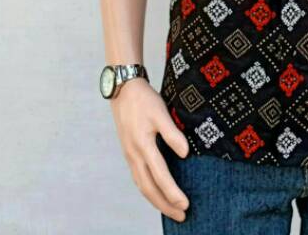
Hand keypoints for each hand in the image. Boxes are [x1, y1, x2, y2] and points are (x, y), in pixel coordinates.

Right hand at [111, 78, 189, 221]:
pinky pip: (138, 178)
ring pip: (142, 185)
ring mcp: (129, 154)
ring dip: (156, 201)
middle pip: (149, 188)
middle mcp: (134, 155)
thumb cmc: (144, 99)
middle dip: (165, 205)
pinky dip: (147, 190)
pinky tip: (155, 193)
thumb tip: (185, 154)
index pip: (160, 176)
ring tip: (171, 211)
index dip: (172, 193)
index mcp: (143, 146)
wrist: (122, 89)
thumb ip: (172, 134)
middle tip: (182, 217)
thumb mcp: (161, 112)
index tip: (185, 205)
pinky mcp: (129, 152)